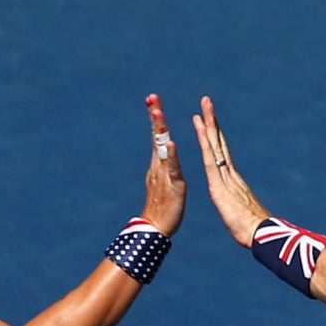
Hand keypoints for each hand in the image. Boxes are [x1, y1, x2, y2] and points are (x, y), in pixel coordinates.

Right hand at [141, 94, 185, 234]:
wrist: (156, 228)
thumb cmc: (163, 207)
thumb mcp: (164, 181)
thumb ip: (164, 166)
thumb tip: (163, 153)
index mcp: (160, 164)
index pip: (158, 136)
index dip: (156, 118)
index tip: (153, 100)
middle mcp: (159, 165)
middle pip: (157, 136)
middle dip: (155, 116)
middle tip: (152, 97)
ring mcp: (165, 174)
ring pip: (162, 148)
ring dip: (160, 129)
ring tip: (158, 112)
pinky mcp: (173, 185)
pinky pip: (172, 168)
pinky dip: (171, 156)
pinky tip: (171, 144)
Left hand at [190, 95, 269, 246]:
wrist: (260, 236)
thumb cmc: (253, 232)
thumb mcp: (243, 217)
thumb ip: (243, 211)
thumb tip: (245, 214)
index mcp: (234, 182)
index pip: (223, 154)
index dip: (217, 137)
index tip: (212, 122)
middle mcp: (231, 174)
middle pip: (220, 143)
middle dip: (214, 122)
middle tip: (207, 102)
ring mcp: (226, 177)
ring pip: (215, 145)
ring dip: (209, 124)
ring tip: (203, 105)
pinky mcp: (219, 184)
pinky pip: (210, 157)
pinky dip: (204, 141)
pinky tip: (199, 127)